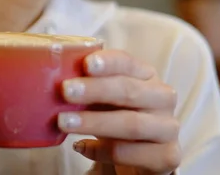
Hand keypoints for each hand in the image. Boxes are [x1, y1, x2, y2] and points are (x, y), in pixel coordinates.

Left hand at [58, 50, 179, 174]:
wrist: (139, 156)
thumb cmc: (114, 116)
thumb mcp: (101, 98)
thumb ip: (87, 86)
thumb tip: (50, 77)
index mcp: (146, 75)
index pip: (128, 62)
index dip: (108, 62)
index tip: (85, 63)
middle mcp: (162, 97)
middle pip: (129, 90)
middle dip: (96, 90)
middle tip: (65, 91)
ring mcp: (168, 128)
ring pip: (132, 124)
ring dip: (95, 122)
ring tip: (64, 122)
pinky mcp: (167, 156)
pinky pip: (132, 154)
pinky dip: (103, 151)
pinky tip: (81, 146)